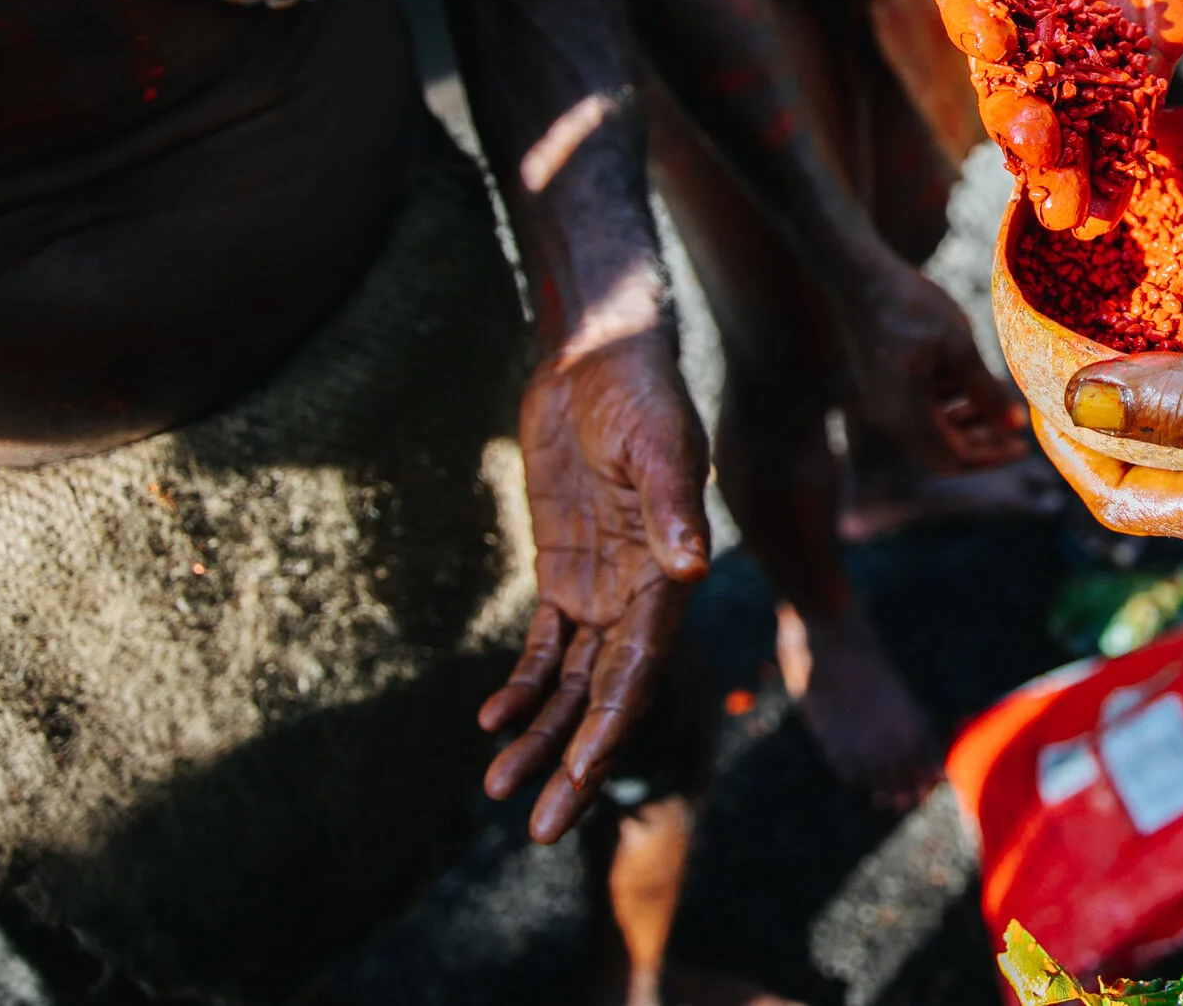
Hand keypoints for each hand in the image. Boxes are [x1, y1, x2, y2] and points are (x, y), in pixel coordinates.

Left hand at [483, 329, 711, 841]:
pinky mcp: (565, 568)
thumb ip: (672, 504)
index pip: (640, 669)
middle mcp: (639, 592)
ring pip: (572, 681)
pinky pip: (545, 645)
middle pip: (606, 695)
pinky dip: (522, 684)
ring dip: (540, 734)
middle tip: (540, 827)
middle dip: (574, 760)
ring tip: (499, 789)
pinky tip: (490, 721)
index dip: (610, 727)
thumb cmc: (639, 390)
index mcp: (668, 575)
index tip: (579, 777)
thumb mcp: (656, 441)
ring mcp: (601, 584)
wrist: (598, 356)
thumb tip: (691, 567)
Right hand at [829, 0, 1182, 231]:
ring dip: (1054, 157)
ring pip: (1057, 101)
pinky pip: (1124, 114)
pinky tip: (1105, 212)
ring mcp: (1088, 22)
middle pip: (1003, 61)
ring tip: (1062, 207)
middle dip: (1010, 108)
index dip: (968, 8)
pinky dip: (1113, 163)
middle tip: (1028, 143)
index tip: (987, 36)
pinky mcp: (1149, 50)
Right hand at [843, 262, 1029, 472]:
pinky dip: (950, 401)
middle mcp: (891, 417)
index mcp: (908, 417)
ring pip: (933, 427)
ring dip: (968, 419)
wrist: (861, 276)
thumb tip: (1014, 426)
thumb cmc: (912, 309)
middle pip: (944, 448)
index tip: (1023, 446)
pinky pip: (921, 407)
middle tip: (1017, 428)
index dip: (992, 456)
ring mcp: (885, 401)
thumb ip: (986, 391)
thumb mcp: (959, 348)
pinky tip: (972, 379)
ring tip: (1000, 400)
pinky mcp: (884, 383)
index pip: (954, 459)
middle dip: (984, 439)